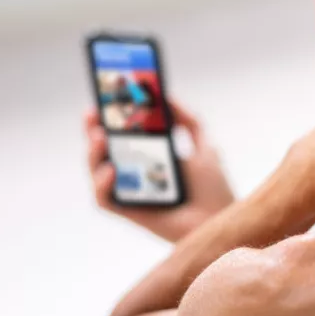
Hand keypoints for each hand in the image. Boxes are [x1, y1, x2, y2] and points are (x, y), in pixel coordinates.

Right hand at [85, 102, 234, 242]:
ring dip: (92, 153)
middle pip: (103, 150)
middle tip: (93, 113)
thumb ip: (189, 121)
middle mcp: (135, 174)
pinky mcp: (129, 212)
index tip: (105, 97)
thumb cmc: (214, 189)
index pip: (122, 134)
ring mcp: (130, 193)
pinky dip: (102, 184)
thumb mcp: (204, 146)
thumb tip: (168, 96)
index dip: (109, 117)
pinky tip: (112, 170)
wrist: (222, 219)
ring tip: (100, 137)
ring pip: (97, 172)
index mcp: (150, 157)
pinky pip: (104, 200)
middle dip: (92, 129)